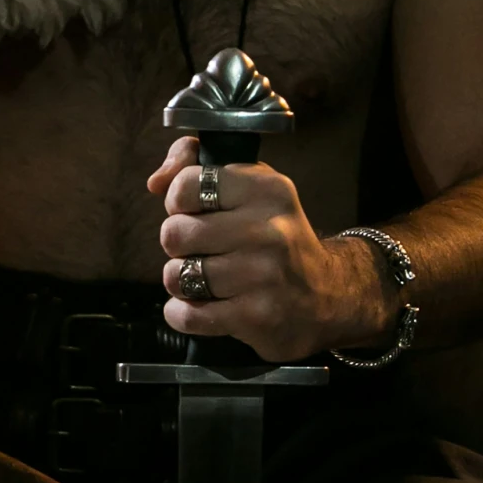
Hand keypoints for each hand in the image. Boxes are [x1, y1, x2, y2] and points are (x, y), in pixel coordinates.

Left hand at [149, 138, 389, 359]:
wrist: (327, 295)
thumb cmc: (275, 236)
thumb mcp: (250, 186)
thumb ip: (196, 165)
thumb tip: (156, 181)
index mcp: (266, 188)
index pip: (186, 185)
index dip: (178, 201)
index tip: (195, 212)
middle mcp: (268, 229)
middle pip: (174, 233)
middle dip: (178, 245)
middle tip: (202, 249)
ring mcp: (263, 275)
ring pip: (176, 275)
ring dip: (181, 280)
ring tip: (205, 277)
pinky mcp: (256, 316)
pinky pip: (187, 315)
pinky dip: (182, 313)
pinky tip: (200, 305)